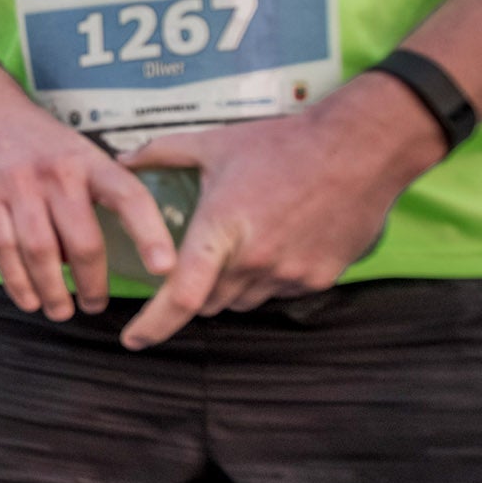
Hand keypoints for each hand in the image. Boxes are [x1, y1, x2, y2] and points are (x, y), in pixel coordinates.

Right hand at [0, 84, 175, 321]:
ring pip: (42, 252)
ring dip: (53, 289)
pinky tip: (28, 297)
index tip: (165, 268)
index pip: (129, 198)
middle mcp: (58, 174)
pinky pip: (4, 249)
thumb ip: (97, 194)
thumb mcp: (81, 151)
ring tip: (61, 310)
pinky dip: (17, 281)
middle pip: (83, 240)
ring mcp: (20, 187)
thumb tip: (110, 248)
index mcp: (90, 162)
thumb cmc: (39, 141)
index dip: (150, 234)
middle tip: (95, 304)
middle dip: (92, 283)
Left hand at [115, 76, 444, 350]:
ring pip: (243, 301)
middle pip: (207, 302)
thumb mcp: (216, 143)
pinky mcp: (319, 278)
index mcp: (222, 228)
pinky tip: (278, 243)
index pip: (181, 294)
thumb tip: (121, 160)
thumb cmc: (284, 142)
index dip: (153, 325)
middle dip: (194, 290)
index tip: (132, 340)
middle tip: (199, 258)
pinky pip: (279, 293)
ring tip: (245, 242)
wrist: (361, 147)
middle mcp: (254, 259)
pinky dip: (268, 279)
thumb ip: (162, 153)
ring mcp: (289, 273)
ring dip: (232, 286)